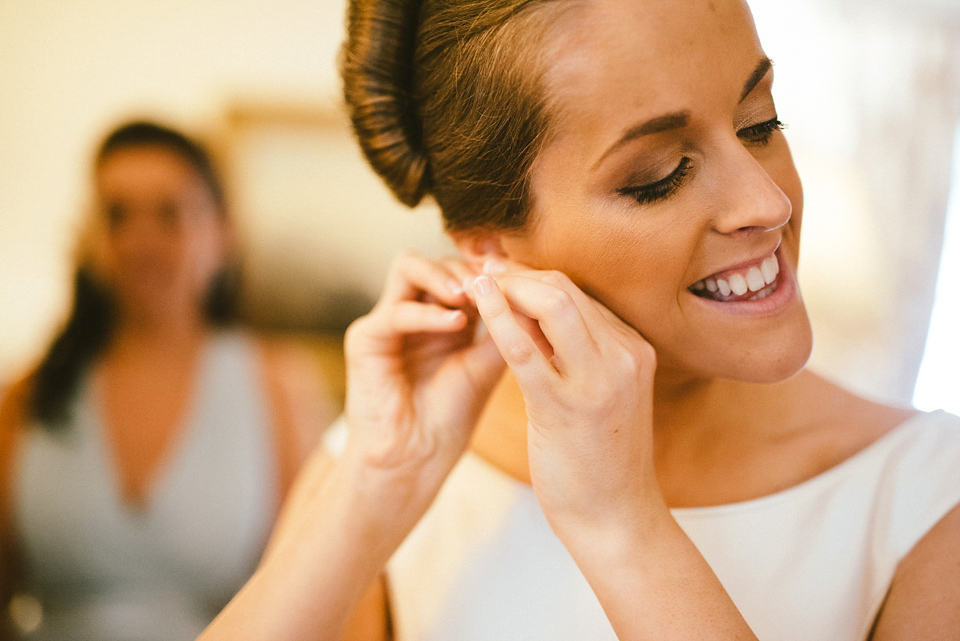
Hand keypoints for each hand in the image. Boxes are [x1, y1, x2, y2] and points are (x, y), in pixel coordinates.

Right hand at [342, 252, 505, 519]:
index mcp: (440, 316)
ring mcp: (386, 321)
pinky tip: (456, 323)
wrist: (416, 460)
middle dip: (468, 268)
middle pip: (436, 258)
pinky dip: (428, 313)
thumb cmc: (450, 417)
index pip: (460, 269)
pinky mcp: (365, 339)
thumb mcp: (488, 364)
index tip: (517, 274)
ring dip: (444, 275)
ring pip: (408, 265)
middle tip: (494, 283)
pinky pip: (395, 311)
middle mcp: (411, 311)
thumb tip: (534, 290)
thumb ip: (504, 327)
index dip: (488, 268)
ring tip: (473, 294)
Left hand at [472, 262, 663, 539]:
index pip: (579, 294)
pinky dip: (498, 317)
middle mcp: (624, 356)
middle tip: (481, 269)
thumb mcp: (600, 395)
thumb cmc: (601, 459)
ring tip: (472, 281)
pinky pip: (525, 348)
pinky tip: (477, 301)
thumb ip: (578, 354)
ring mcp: (598, 380)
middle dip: (517, 274)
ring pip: (550, 304)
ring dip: (506, 287)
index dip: (534, 277)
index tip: (502, 274)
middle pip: (564, 289)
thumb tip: (533, 314)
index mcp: (634, 350)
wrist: (617, 519)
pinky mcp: (565, 406)